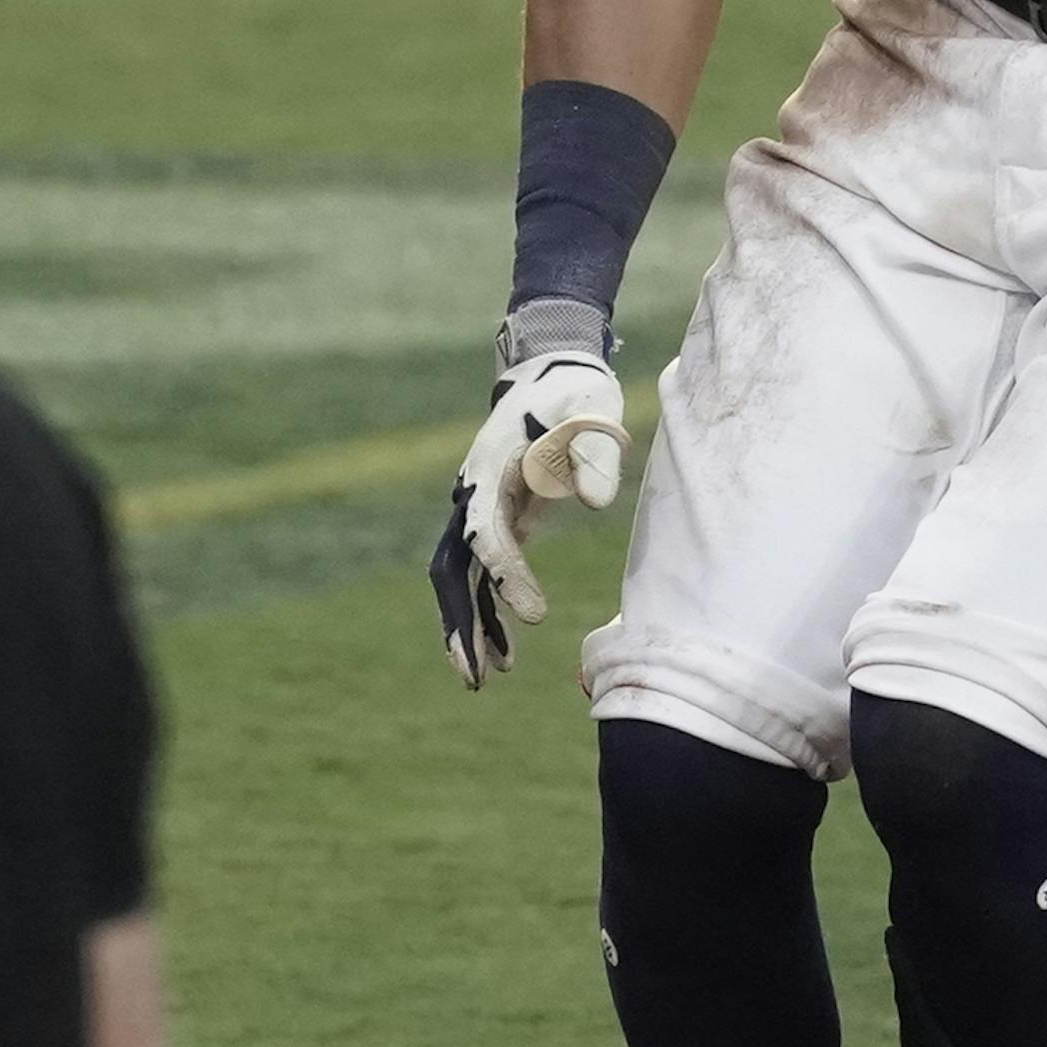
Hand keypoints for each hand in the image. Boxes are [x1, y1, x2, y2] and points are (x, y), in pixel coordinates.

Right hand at [430, 299, 628, 688]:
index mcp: (492, 465)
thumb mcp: (595, 411)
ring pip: (459, 577)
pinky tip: (506, 651)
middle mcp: (474, 490)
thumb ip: (595, 454)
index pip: (486, 529)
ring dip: (469, 625)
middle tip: (476, 674)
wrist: (556, 368)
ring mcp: (480, 506)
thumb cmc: (578, 390)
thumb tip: (595, 504)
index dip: (505, 572)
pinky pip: (482, 573)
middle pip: (451, 566)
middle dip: (459, 621)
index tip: (533, 613)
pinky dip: (489, 610)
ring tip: (488, 677)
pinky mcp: (496, 518)